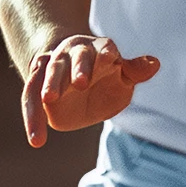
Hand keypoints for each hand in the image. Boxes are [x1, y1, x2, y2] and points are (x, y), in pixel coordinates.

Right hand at [22, 34, 159, 146]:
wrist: (73, 78)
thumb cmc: (105, 77)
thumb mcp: (123, 76)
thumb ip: (134, 72)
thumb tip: (154, 63)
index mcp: (99, 49)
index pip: (103, 47)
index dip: (106, 53)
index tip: (110, 59)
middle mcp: (73, 52)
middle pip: (73, 58)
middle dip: (76, 68)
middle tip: (80, 83)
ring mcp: (52, 64)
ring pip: (47, 72)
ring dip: (49, 85)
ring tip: (48, 101)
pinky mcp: (36, 82)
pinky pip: (31, 96)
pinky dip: (32, 116)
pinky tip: (37, 139)